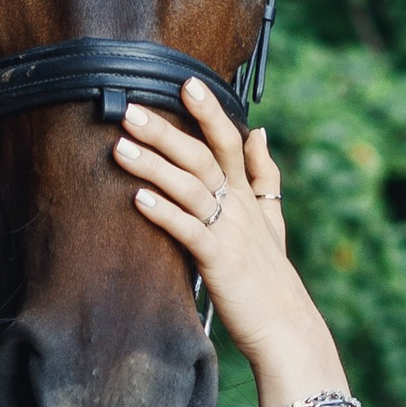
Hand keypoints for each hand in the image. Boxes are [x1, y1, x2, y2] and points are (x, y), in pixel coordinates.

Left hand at [111, 86, 329, 387]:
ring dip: (154, 166)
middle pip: (201, 158)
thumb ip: (265, 174)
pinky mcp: (218, 261)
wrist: (285, 324)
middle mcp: (239, 207)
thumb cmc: (270, 276)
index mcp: (247, 195)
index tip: (186, 82)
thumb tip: (259, 132)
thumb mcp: (273, 219)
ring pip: (190, 188)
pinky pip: (188, 231)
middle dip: (166, 132)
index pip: (228, 141)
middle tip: (131, 110)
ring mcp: (229, 232)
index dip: (209, 111)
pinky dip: (164, 213)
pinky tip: (138, 198)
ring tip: (120, 148)